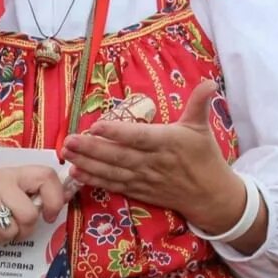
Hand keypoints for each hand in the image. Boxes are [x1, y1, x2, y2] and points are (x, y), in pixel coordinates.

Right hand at [0, 165, 66, 249]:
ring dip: (2, 239)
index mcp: (10, 173)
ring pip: (9, 231)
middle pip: (30, 214)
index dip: (55, 199)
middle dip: (24, 231)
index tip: (49, 215)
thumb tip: (55, 208)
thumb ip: (23, 196)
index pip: (45, 176)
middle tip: (12, 230)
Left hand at [61, 80, 239, 232]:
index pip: (139, 137)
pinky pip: (113, 185)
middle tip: (69, 140)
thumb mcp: (201, 128)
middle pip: (118, 156)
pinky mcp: (139, 191)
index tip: (96, 126)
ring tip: (66, 153)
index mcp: (167, 143)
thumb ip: (199, 103)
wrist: (210, 195)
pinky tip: (76, 172)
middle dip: (91, 149)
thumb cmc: (204, 157)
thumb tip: (210, 82)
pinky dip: (94, 180)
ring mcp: (144, 179)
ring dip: (87, 163)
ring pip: (111, 171)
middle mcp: (153, 162)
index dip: (117, 133)